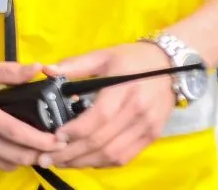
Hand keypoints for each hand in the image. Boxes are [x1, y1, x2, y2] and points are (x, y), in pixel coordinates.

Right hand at [0, 57, 63, 169]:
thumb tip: (38, 68)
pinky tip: (5, 151)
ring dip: (19, 159)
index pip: (16, 132)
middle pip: (12, 154)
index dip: (41, 140)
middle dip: (36, 154)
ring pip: (0, 164)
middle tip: (50, 147)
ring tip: (31, 150)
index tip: (59, 139)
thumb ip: (8, 71)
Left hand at [45, 42, 175, 167]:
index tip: (55, 137)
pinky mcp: (152, 136)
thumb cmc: (132, 58)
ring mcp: (147, 127)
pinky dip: (104, 162)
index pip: (100, 117)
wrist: (171, 65)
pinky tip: (86, 161)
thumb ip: (75, 64)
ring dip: (85, 162)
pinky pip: (126, 156)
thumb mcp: (103, 55)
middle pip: (103, 140)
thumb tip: (47, 70)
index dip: (76, 130)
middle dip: (72, 153)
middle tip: (47, 158)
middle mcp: (138, 112)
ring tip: (62, 163)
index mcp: (125, 89)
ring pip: (113, 153)